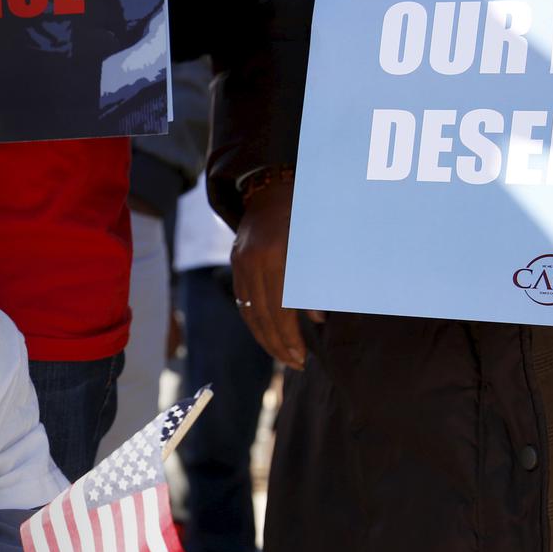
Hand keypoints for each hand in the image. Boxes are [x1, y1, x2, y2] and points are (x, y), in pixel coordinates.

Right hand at [231, 178, 322, 370]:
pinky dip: (255, 322)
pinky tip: (267, 336)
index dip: (291, 337)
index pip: (281, 310)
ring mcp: (240, 263)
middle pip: (263, 316)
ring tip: (283, 356)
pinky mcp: (235, 264)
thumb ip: (317, 282)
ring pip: (250, 312)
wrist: (272, 187)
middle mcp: (252, 262)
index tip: (303, 357)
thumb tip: (317, 319)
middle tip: (296, 364)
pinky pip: (243, 302)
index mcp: (275, 256)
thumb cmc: (306, 213)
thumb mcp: (317, 244)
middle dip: (279, 344)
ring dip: (266, 339)